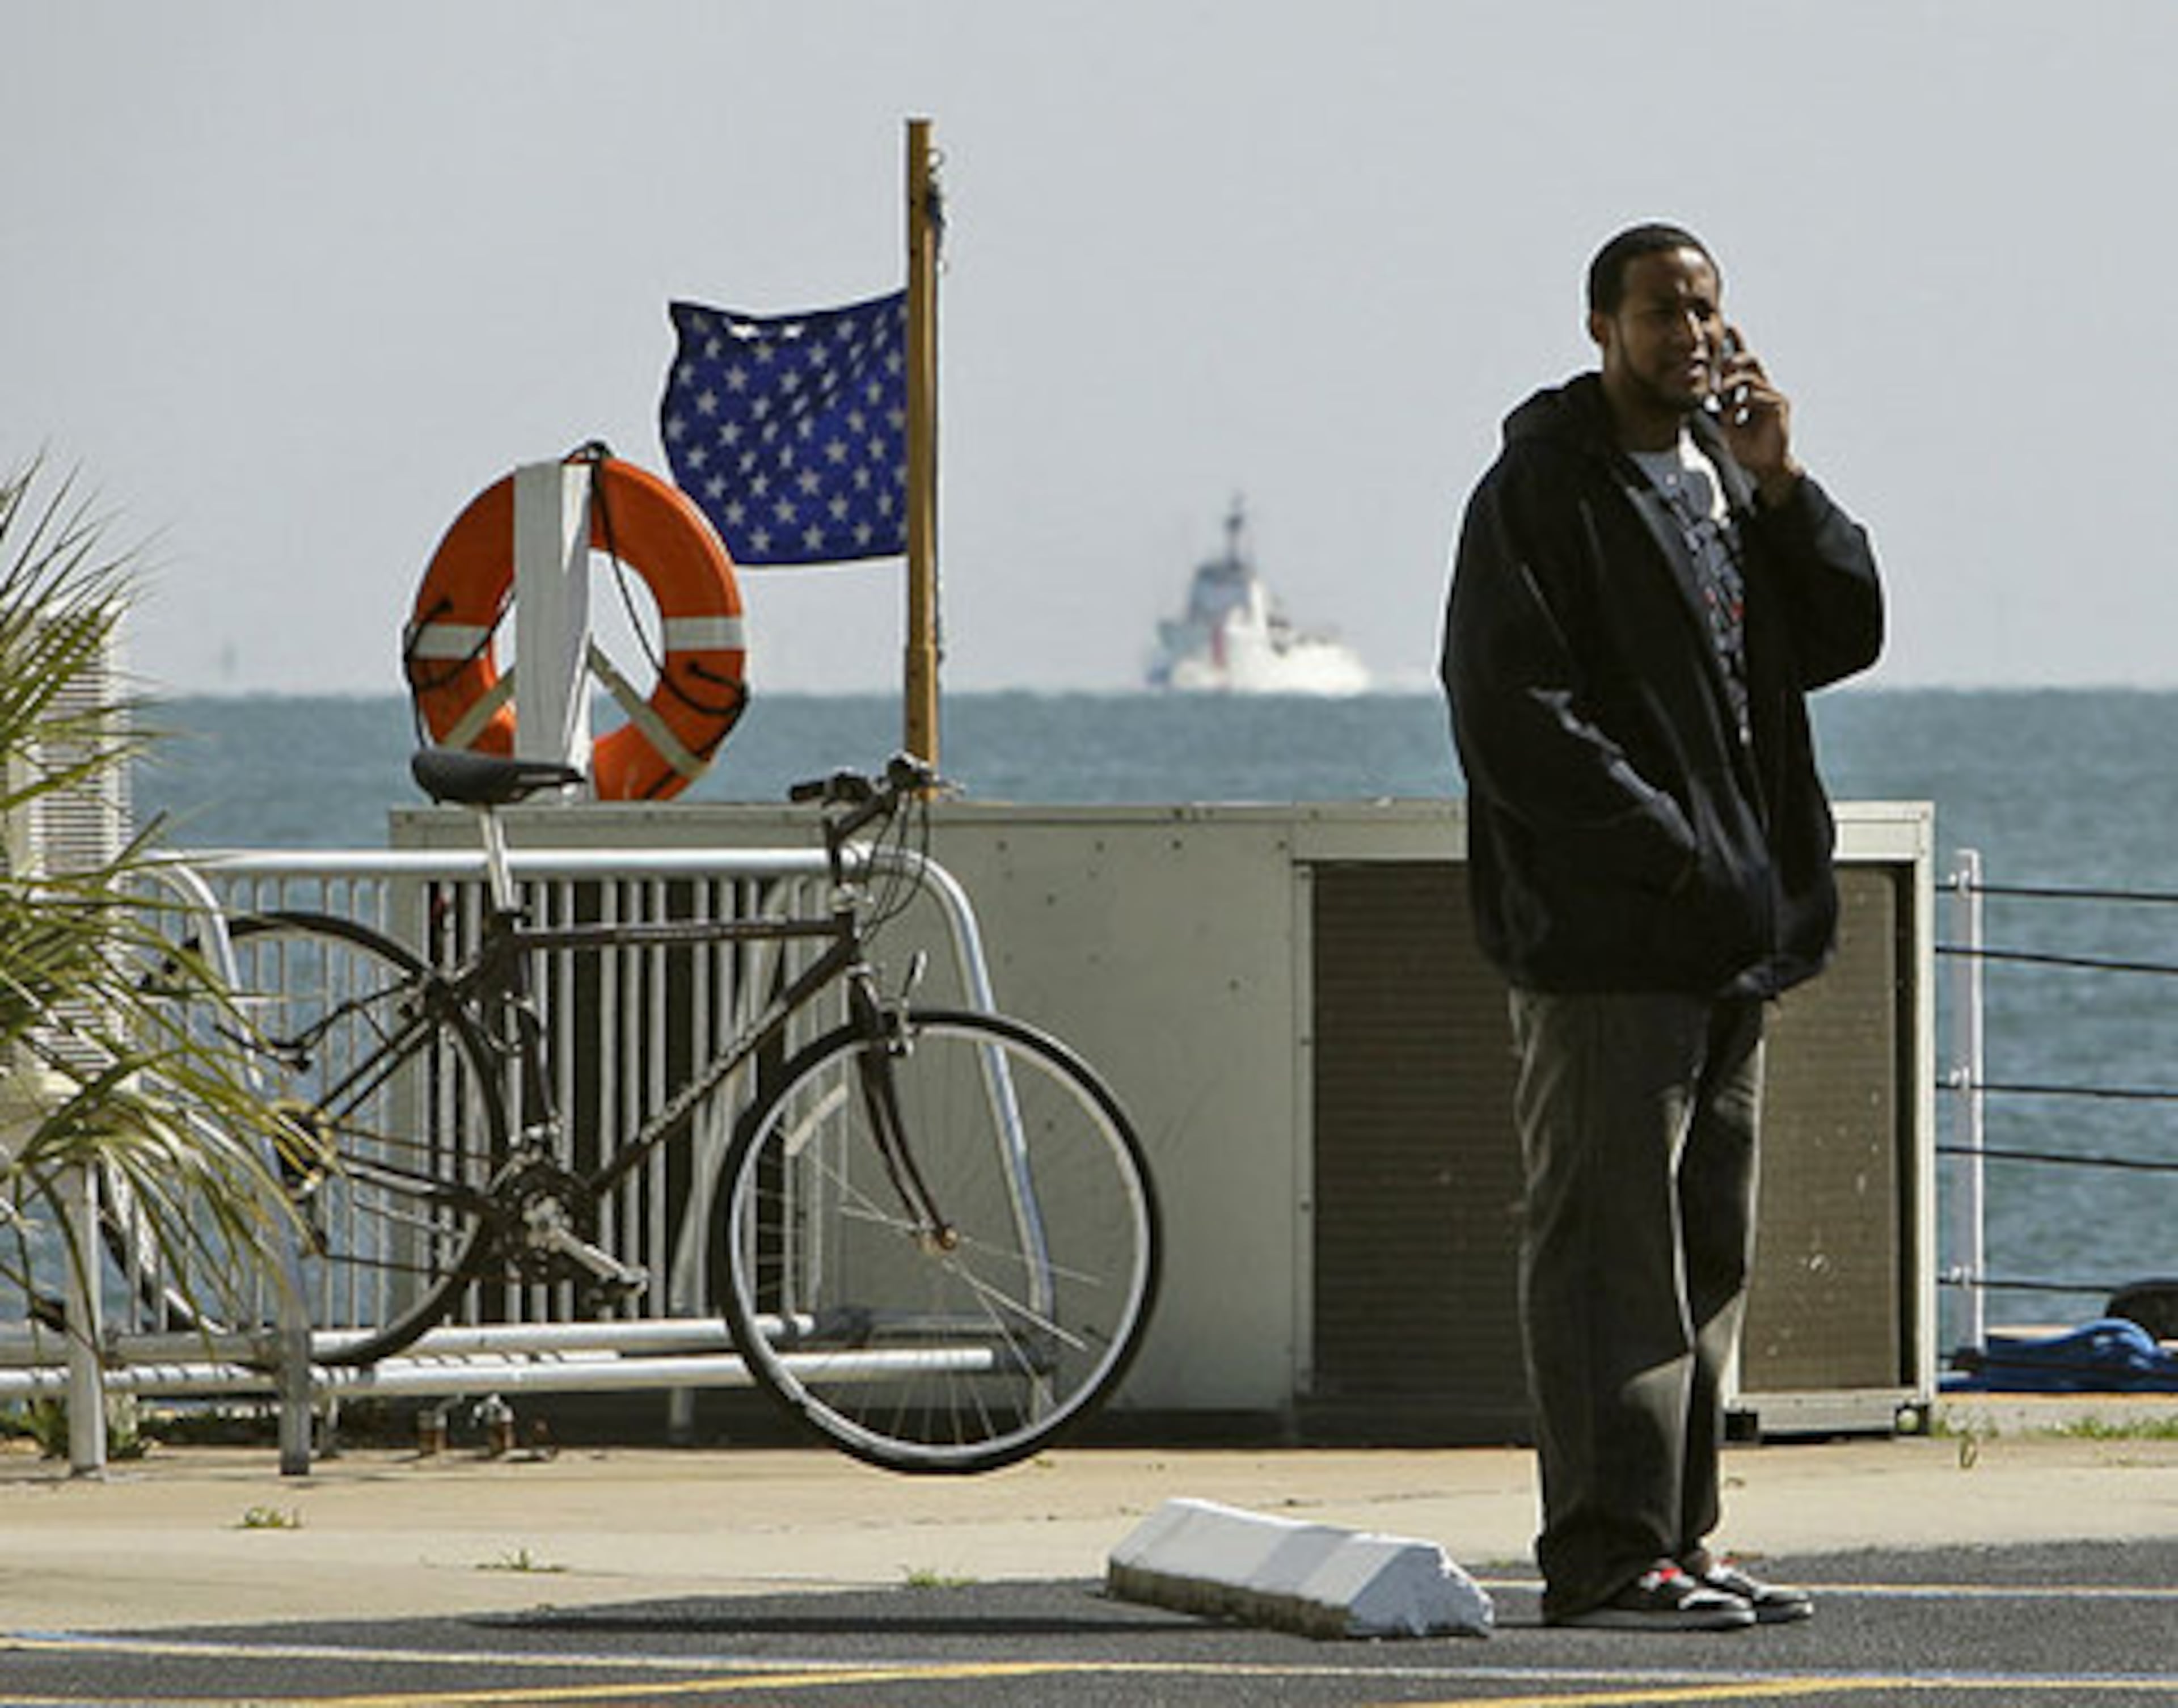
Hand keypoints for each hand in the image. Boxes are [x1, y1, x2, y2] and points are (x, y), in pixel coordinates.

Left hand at [1716, 324, 1803, 503]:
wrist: (1763, 466)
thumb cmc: (1746, 447)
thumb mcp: (1726, 425)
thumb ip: (1722, 407)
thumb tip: (1711, 393)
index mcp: (1751, 392)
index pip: (1744, 365)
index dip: (1738, 345)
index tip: (1730, 327)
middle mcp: (1764, 390)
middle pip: (1751, 362)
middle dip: (1734, 358)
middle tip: (1719, 364)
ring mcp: (1773, 397)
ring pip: (1752, 377)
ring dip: (1733, 383)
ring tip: (1720, 393)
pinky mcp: (1779, 406)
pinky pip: (1759, 396)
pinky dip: (1744, 402)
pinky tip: (1736, 413)